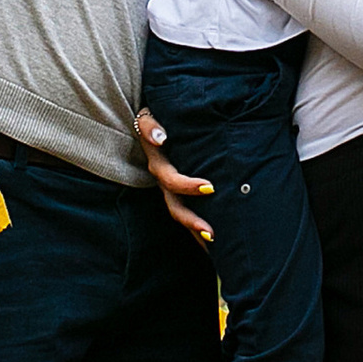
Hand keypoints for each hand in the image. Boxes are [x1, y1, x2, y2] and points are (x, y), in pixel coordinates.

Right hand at [136, 108, 214, 242]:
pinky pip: (187, 211)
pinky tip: (214, 240)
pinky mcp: (177, 191)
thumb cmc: (156, 117)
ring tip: (214, 244)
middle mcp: (163, 181)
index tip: (210, 187)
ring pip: (181, 214)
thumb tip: (160, 138)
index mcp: (159, 164)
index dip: (188, 186)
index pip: (171, 180)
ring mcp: (169, 189)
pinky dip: (197, 228)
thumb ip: (151, 126)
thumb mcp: (148, 117)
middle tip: (211, 234)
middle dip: (192, 221)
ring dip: (195, 230)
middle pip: (175, 206)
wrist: (152, 121)